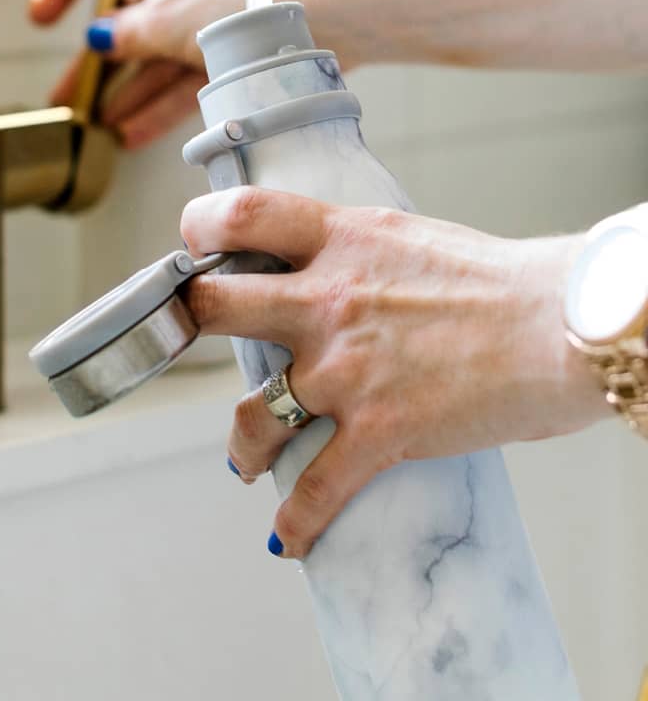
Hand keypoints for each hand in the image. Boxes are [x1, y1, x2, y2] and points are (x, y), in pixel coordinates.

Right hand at [29, 0, 334, 147]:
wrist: (338, 8)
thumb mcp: (170, 18)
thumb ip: (127, 33)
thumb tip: (100, 42)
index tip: (43, 18)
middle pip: (125, 12)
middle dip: (94, 60)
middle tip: (67, 97)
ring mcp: (210, 7)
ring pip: (156, 50)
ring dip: (128, 88)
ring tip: (99, 128)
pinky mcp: (238, 42)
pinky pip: (186, 72)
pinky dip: (162, 99)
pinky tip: (136, 131)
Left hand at [180, 187, 605, 558]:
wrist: (560, 326)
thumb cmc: (496, 280)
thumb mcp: (407, 236)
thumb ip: (351, 249)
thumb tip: (321, 264)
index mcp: (341, 240)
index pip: (242, 214)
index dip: (199, 228)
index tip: (195, 249)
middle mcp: (329, 300)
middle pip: (215, 305)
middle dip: (190, 324)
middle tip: (190, 338)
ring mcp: (347, 369)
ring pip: (251, 415)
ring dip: (241, 445)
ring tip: (245, 459)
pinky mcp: (379, 430)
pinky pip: (314, 490)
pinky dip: (296, 521)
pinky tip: (288, 536)